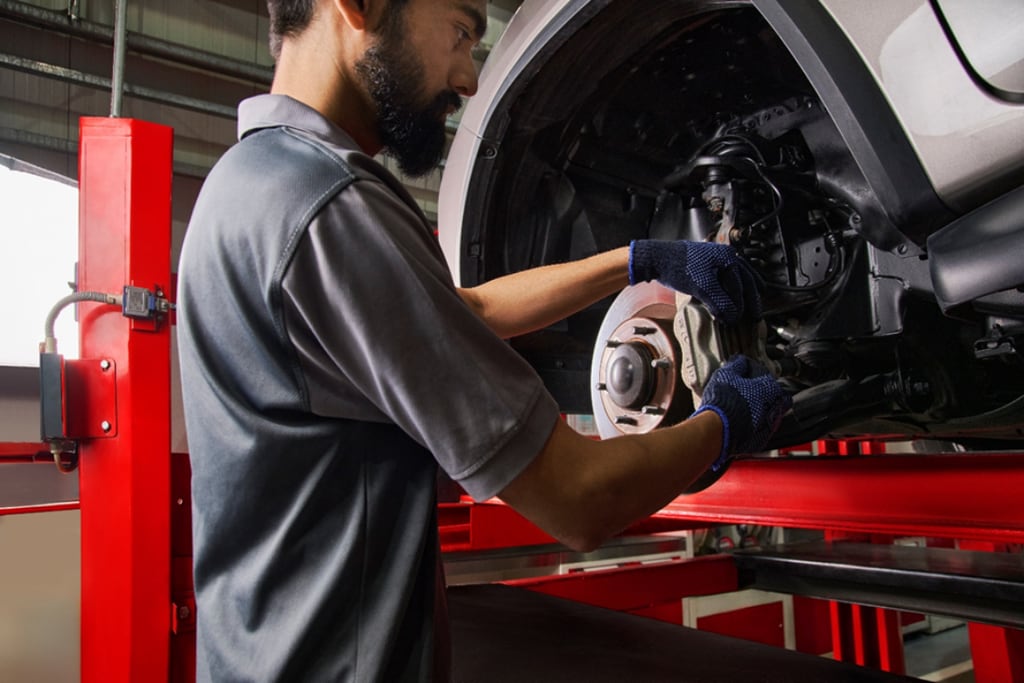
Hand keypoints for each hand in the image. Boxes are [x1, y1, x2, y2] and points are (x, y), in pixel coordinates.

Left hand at [628, 239, 761, 323]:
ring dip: (744, 292)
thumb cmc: (677, 266)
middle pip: (746, 280)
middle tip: (756, 314)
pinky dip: (733, 287)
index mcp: (728, 258)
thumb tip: (732, 316)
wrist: (656, 258)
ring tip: (753, 302)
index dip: (742, 305)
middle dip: (751, 298)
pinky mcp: (707, 263)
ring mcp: (716, 258)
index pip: (741, 286)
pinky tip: (732, 293)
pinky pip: (727, 276)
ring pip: (738, 277)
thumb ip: (719, 302)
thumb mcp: (702, 287)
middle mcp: (725, 256)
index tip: (740, 320)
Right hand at [693, 356, 791, 469]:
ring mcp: (769, 425)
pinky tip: (742, 422)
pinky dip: (755, 425)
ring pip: (771, 414)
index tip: (743, 373)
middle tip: (750, 391)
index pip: (764, 374)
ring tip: (745, 408)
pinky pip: (762, 429)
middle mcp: (775, 406)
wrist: (718, 430)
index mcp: (770, 387)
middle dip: (765, 392)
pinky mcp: (761, 440)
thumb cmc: (723, 402)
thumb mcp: (726, 374)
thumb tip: (739, 361)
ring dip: (762, 410)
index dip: (752, 372)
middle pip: (776, 396)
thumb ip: (736, 365)